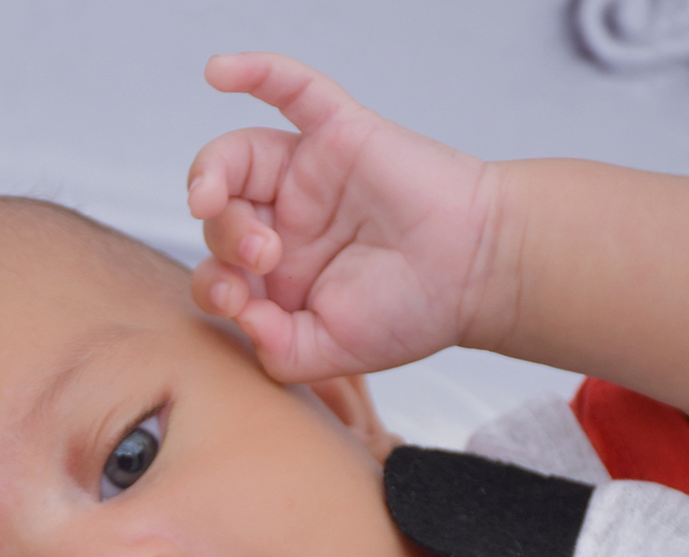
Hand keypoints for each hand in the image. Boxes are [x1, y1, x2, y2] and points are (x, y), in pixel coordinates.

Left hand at [187, 52, 502, 386]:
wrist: (475, 275)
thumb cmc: (410, 313)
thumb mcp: (328, 353)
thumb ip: (276, 349)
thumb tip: (236, 314)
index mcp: (278, 278)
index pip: (217, 273)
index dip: (212, 286)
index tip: (242, 303)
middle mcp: (286, 223)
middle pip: (219, 216)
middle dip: (224, 238)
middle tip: (267, 256)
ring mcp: (309, 176)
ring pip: (236, 157)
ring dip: (213, 176)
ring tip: (213, 198)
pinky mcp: (339, 133)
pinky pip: (292, 90)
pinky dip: (256, 72)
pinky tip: (218, 71)